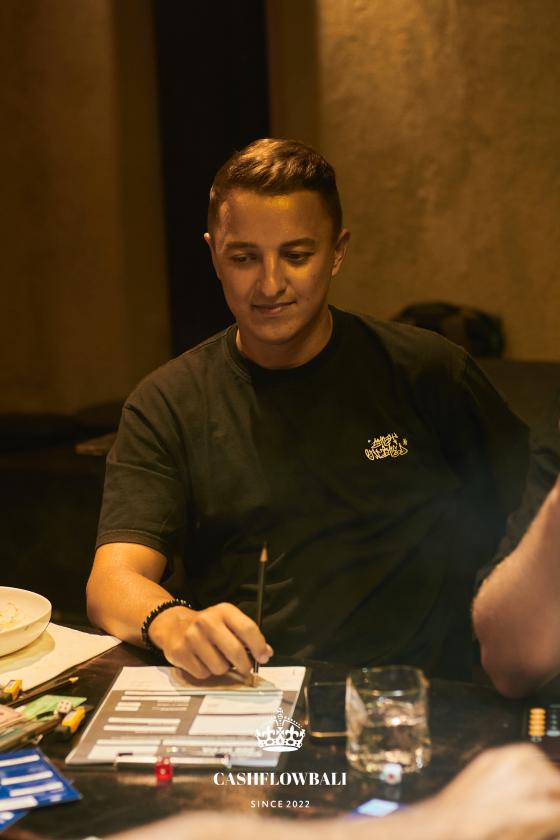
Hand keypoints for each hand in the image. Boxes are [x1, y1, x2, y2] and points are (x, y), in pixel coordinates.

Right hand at [149, 602, 272, 678]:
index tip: (263, 657)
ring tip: (217, 659)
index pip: (247, 628)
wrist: (173, 624)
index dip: (259, 646)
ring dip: (223, 669)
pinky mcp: (180, 652)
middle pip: (235, 651)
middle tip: (245, 668)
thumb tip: (266, 653)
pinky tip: (202, 661)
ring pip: (220, 667)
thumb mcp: (227, 622)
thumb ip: (247, 636)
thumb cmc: (207, 625)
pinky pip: (203, 674)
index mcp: (223, 611)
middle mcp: (206, 621)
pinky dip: (206, 672)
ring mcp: (192, 637)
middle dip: (245, 665)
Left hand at [426, 743, 559, 839]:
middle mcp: (511, 781)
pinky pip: (523, 752)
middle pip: (553, 780)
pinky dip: (532, 763)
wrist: (447, 821)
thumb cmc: (479, 835)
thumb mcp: (519, 837)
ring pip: (541, 761)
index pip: (558, 806)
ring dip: (548, 775)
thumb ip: (544, 824)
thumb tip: (557, 814)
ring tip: (547, 789)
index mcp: (521, 809)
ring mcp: (500, 764)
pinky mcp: (491, 755)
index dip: (559, 809)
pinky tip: (531, 776)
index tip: (558, 811)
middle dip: (557, 792)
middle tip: (555, 802)